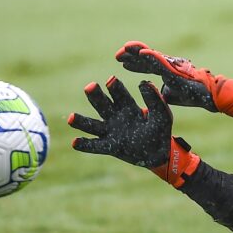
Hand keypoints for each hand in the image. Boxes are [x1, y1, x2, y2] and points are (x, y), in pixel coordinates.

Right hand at [68, 77, 199, 186]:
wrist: (159, 153)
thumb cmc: (160, 130)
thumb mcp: (161, 114)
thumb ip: (154, 100)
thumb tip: (145, 82)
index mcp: (128, 107)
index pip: (119, 95)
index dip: (115, 87)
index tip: (111, 80)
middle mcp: (116, 117)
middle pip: (103, 105)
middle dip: (96, 96)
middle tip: (90, 87)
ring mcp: (111, 132)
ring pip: (93, 125)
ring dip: (81, 121)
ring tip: (71, 118)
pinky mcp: (110, 147)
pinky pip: (95, 146)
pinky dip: (85, 145)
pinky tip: (75, 142)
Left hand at [115, 41, 232, 121]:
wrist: (210, 97)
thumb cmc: (193, 95)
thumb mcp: (171, 96)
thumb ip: (160, 92)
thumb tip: (152, 93)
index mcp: (166, 71)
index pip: (146, 65)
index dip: (134, 63)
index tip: (120, 62)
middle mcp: (168, 66)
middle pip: (145, 58)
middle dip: (131, 56)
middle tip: (117, 55)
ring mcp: (172, 67)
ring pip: (151, 57)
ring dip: (138, 52)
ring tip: (125, 48)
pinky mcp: (177, 71)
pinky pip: (162, 62)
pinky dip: (151, 57)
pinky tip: (142, 53)